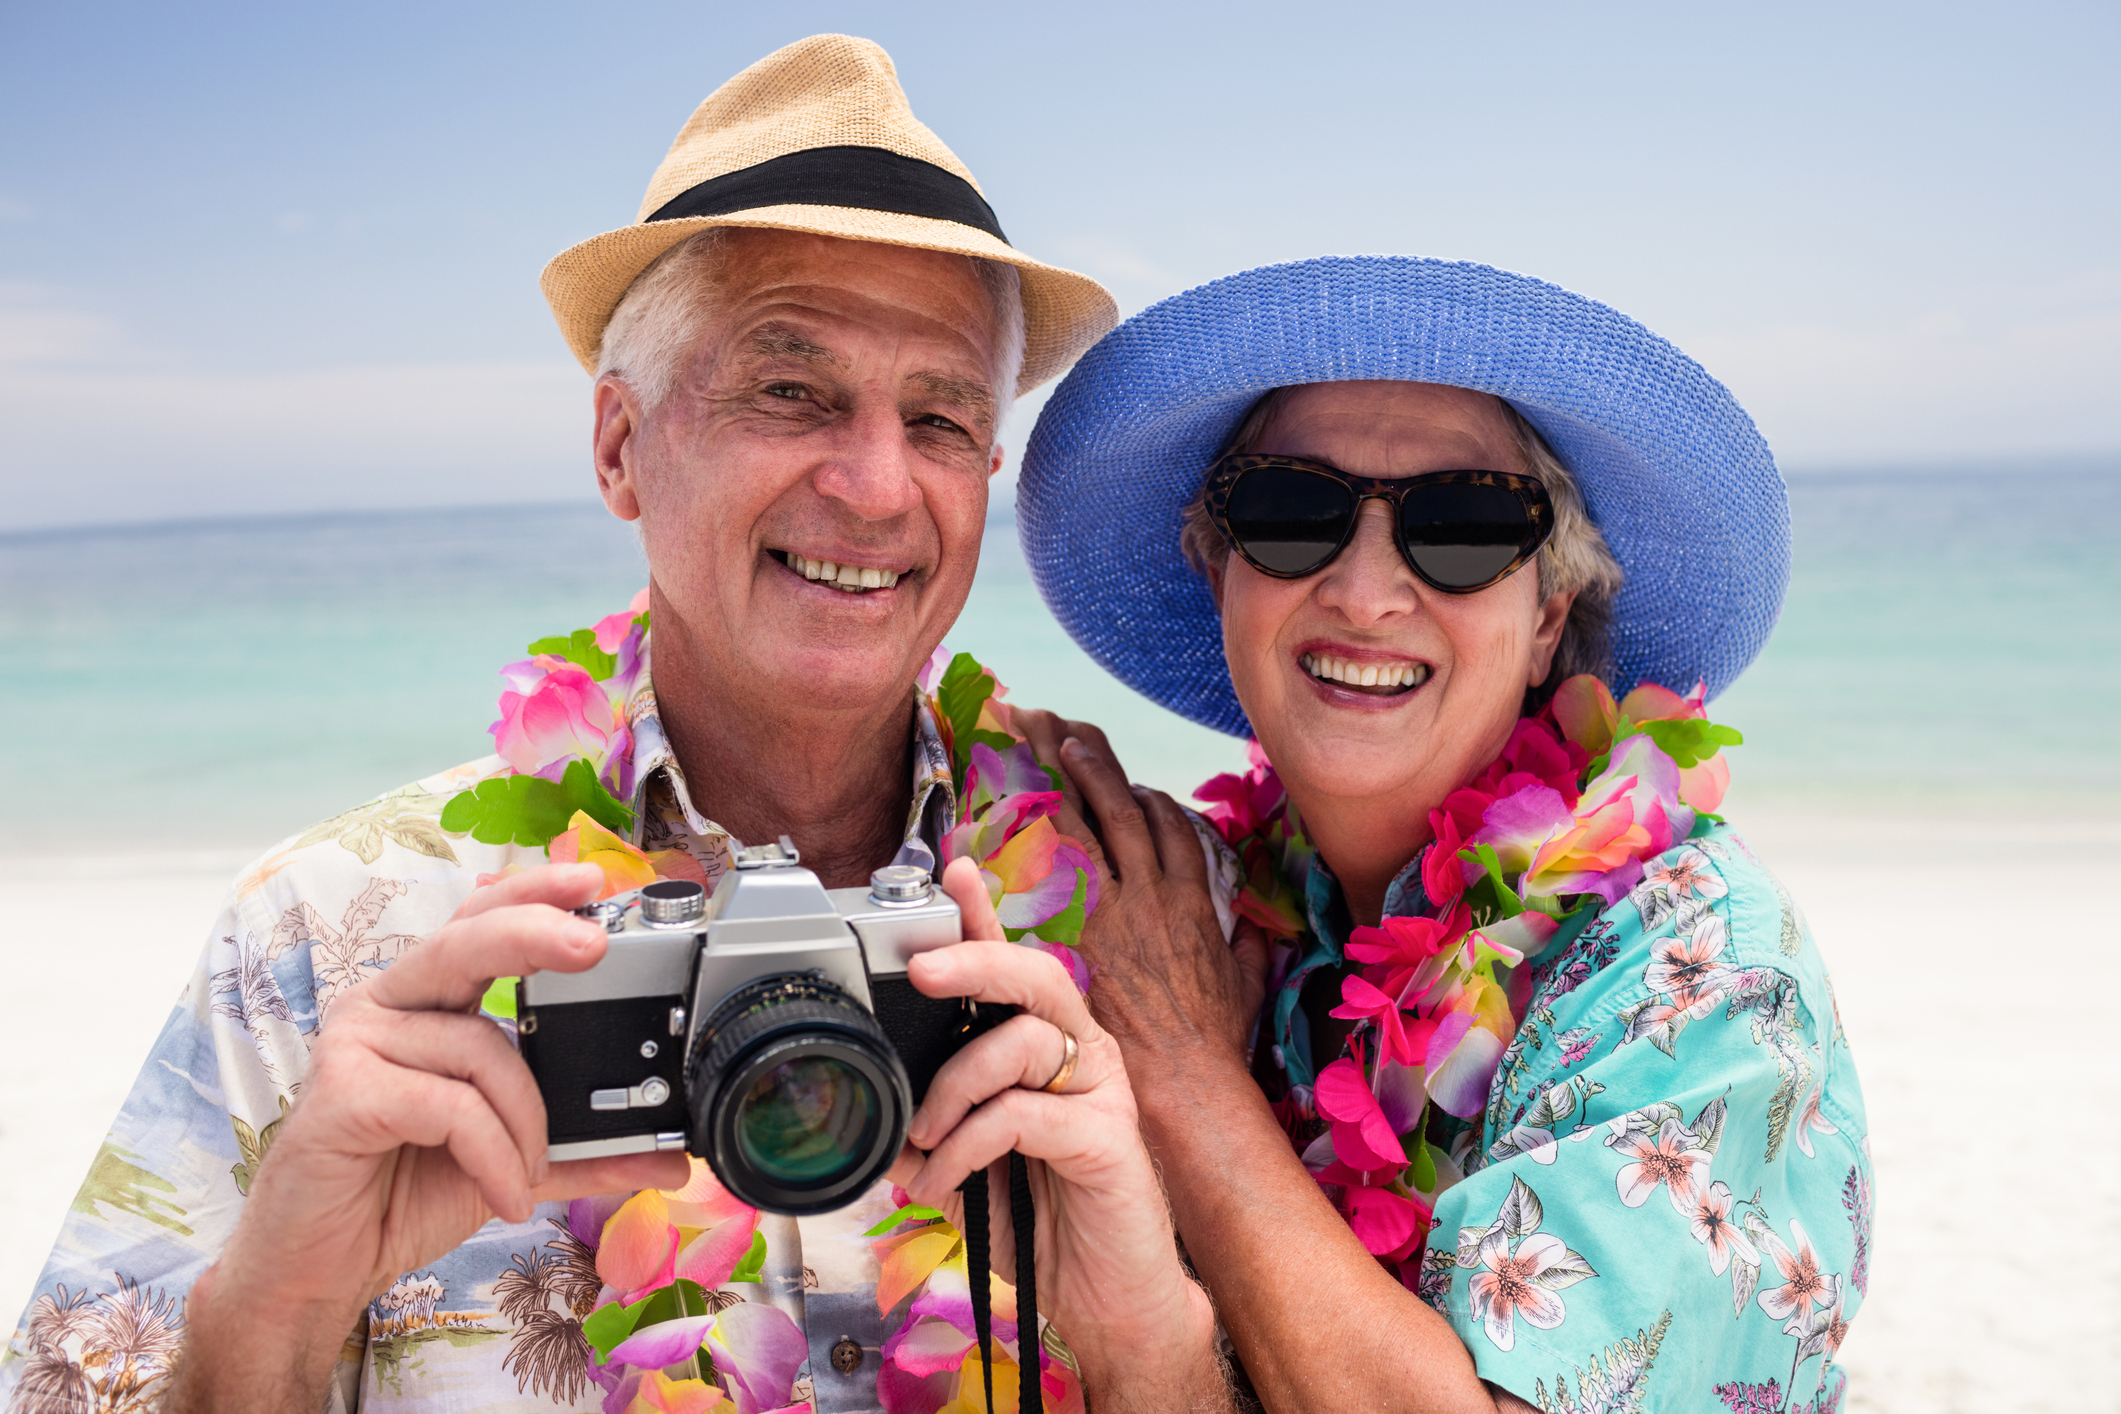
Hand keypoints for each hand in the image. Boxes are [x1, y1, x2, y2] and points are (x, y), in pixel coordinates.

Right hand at [172, 864, 688, 1412]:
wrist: (322, 1268)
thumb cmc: (402, 1195)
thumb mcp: (511, 1163)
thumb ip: (584, 1152)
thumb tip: (670, 1155)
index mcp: (427, 1004)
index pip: (479, 922)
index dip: (530, 892)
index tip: (591, 880)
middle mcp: (386, 1006)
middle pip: (466, 942)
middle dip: (535, 934)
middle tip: (593, 944)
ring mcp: (356, 1042)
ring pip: (480, 1048)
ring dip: (525, 1123)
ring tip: (526, 1174)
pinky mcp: (342, 1092)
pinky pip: (450, 1105)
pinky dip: (493, 1153)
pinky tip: (499, 1192)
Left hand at [887, 858, 1225, 1408]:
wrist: (1107, 1302)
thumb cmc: (1041, 1225)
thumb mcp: (967, 1167)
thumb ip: (929, 1132)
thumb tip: (870, 1117)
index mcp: (1043, 1047)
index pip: (1011, 965)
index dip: (983, 914)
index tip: (951, 870)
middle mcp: (1079, 1053)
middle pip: (1032, 974)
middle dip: (972, 960)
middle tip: (921, 970)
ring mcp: (1101, 1090)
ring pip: (1022, 1039)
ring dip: (952, 1087)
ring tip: (923, 1139)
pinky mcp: (1109, 1137)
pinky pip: (1024, 1114)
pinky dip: (968, 1146)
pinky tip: (946, 1181)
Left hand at [1012, 711, 1267, 1071]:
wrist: (1182, 1076)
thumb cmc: (1212, 1039)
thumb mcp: (1245, 983)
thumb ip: (1246, 946)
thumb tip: (1253, 929)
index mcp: (1191, 899)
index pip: (1170, 826)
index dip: (1147, 797)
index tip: (1131, 782)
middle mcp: (1149, 893)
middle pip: (1118, 808)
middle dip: (1090, 762)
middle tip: (1063, 730)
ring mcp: (1109, 910)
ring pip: (1081, 825)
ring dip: (1057, 780)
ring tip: (1035, 744)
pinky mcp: (1073, 935)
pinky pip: (1044, 872)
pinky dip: (1023, 838)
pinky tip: (1002, 813)